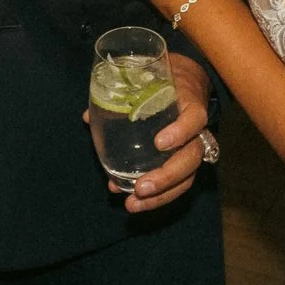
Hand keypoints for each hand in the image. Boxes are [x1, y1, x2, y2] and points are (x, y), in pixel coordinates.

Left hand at [82, 54, 210, 212]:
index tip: (159, 142)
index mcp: (190, 106)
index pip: (194, 119)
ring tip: (133, 204)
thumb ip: (121, 95)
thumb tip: (88, 117)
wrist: (186, 83)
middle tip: (141, 187)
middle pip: (191, 159)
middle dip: (166, 177)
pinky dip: (155, 197)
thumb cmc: (165, 81)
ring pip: (186, 178)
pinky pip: (176, 185)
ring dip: (160, 196)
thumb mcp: (150, 80)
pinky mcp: (183, 163)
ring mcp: (192, 149)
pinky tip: (132, 202)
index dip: (180, 132)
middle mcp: (196, 132)